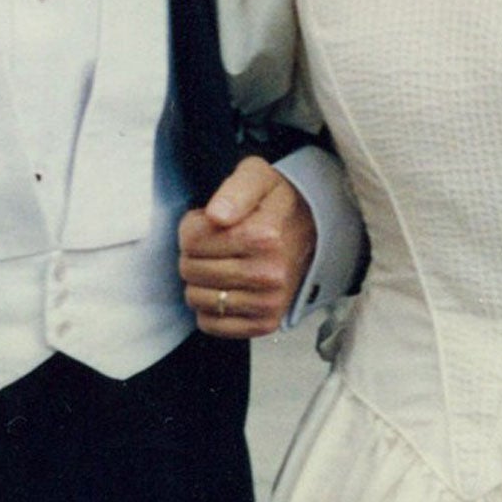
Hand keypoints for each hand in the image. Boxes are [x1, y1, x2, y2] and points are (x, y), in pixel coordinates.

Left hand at [179, 156, 316, 337]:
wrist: (311, 231)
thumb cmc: (276, 204)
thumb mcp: (256, 177)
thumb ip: (234, 190)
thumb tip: (216, 216)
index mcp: (263, 236)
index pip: (191, 239)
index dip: (193, 227)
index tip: (211, 222)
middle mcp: (269, 274)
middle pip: (190, 269)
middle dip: (194, 254)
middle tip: (216, 244)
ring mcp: (269, 302)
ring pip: (196, 298)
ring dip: (201, 281)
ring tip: (222, 264)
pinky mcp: (265, 323)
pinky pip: (210, 323)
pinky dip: (210, 307)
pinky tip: (226, 288)